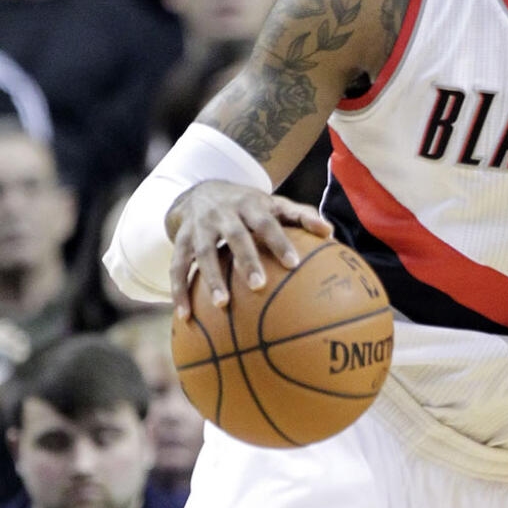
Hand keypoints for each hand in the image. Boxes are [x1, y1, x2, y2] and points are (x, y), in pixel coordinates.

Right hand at [165, 180, 333, 319]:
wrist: (201, 190)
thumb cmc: (249, 205)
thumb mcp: (273, 204)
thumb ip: (301, 216)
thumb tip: (330, 232)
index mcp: (249, 204)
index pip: (266, 223)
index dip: (279, 242)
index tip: (294, 264)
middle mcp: (222, 214)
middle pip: (235, 236)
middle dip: (245, 260)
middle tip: (258, 286)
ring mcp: (198, 228)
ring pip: (203, 253)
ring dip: (210, 279)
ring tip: (222, 305)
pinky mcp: (180, 242)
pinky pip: (177, 268)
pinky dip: (180, 291)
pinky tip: (185, 317)